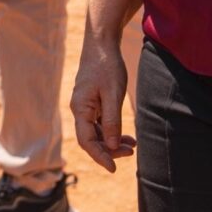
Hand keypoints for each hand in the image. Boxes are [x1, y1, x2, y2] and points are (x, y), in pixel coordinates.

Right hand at [70, 36, 134, 172]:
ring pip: (96, 132)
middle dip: (109, 150)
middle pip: (91, 139)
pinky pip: (100, 123)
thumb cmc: (107, 66)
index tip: (113, 169)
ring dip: (112, 141)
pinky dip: (112, 131)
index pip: (87, 141)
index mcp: (81, 109)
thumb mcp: (113, 94)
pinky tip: (126, 135)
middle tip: (131, 153)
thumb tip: (111, 146)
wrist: (102, 43)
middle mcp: (80, 109)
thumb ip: (112, 121)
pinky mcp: (92, 101)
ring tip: (132, 145)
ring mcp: (86, 105)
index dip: (100, 156)